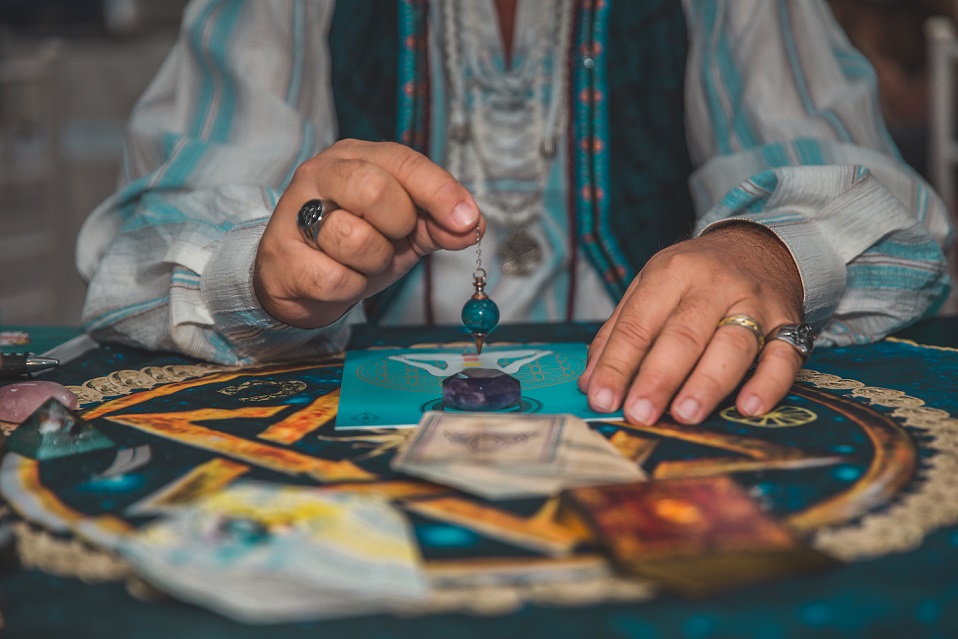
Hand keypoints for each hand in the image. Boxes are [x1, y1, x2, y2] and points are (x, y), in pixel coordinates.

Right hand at [254, 139, 481, 327]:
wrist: (301, 282)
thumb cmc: (355, 246)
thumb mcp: (405, 230)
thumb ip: (439, 224)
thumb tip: (472, 225)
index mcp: (357, 157)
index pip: (404, 162)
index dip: (440, 192)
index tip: (467, 221)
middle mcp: (322, 174)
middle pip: (375, 190)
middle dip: (398, 224)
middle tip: (395, 238)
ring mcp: (295, 213)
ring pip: (355, 239)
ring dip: (374, 261)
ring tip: (362, 261)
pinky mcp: (281, 256)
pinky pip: (335, 279)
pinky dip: (350, 287)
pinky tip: (340, 278)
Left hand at [578, 223, 804, 423]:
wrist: (759, 247)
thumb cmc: (693, 278)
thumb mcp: (649, 288)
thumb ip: (618, 333)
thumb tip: (590, 382)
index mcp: (671, 273)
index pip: (638, 323)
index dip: (617, 364)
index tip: (602, 399)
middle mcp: (714, 284)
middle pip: (683, 335)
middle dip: (658, 378)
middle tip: (639, 414)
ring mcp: (755, 303)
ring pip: (732, 345)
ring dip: (708, 383)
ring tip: (685, 414)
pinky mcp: (789, 322)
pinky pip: (784, 356)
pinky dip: (769, 383)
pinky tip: (749, 407)